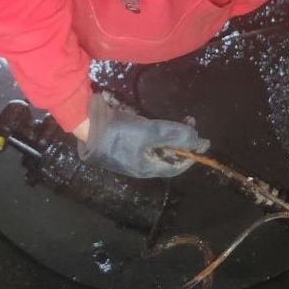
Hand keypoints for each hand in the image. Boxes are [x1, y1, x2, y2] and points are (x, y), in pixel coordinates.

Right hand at [77, 93, 208, 178]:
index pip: (174, 167)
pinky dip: (154, 131)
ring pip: (155, 146)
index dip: (190, 155)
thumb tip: (198, 139)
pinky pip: (144, 139)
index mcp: (146, 168)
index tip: (202, 142)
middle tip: (189, 122)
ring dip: (168, 135)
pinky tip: (155, 121)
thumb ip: (174, 135)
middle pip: (165, 155)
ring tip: (177, 120)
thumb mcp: (150, 132)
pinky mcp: (121, 141)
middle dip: (180, 141)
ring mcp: (129, 153)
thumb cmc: (120, 133)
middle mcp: (138, 164)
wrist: (86, 123)